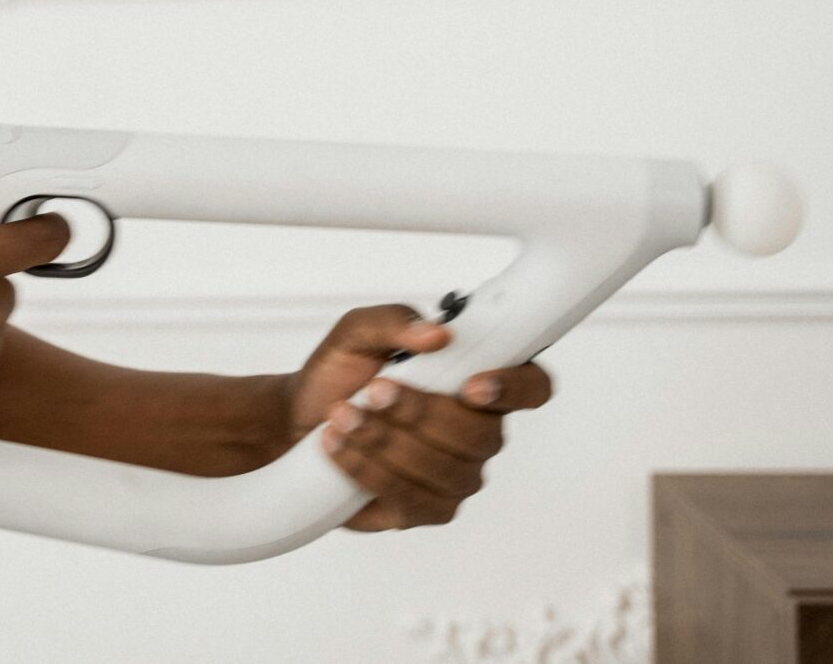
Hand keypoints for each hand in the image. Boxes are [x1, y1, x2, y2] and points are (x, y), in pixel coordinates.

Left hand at [281, 303, 554, 530]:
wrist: (300, 418)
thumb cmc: (341, 373)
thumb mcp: (356, 333)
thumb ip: (395, 323)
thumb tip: (436, 334)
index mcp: (479, 382)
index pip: (533, 388)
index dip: (515, 388)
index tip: (471, 384)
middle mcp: (479, 433)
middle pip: (480, 435)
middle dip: (421, 412)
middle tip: (373, 392)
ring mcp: (458, 476)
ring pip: (444, 468)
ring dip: (386, 440)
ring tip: (342, 415)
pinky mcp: (428, 509)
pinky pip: (413, 499)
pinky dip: (369, 469)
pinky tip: (339, 445)